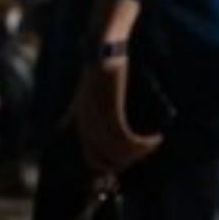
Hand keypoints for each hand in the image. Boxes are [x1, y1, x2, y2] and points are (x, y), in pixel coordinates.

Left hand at [71, 59, 164, 176]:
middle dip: (130, 160)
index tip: (132, 157)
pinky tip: (157, 136)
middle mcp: (88, 130)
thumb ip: (73, 114)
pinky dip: (146, 143)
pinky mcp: (112, 114)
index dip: (114, 165)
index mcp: (81, 128)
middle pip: (109, 162)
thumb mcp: (81, 98)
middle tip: (147, 148)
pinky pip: (129, 141)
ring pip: (122, 154)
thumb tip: (61, 124)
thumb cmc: (95, 73)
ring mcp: (99, 123)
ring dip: (142, 151)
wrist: (101, 54)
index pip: (93, 162)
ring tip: (155, 142)